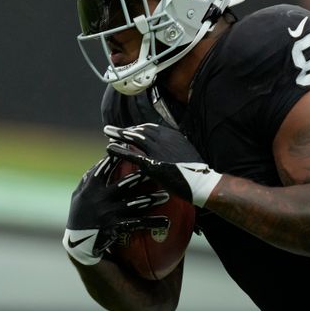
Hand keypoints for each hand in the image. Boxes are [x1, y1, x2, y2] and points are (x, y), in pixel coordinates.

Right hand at [63, 155, 169, 264]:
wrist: (77, 243)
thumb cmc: (80, 215)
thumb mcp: (79, 195)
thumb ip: (89, 178)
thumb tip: (102, 160)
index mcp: (90, 188)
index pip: (104, 169)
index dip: (116, 158)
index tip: (128, 147)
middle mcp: (99, 199)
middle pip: (124, 184)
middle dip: (140, 177)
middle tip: (155, 169)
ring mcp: (108, 213)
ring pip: (134, 204)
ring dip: (151, 199)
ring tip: (166, 196)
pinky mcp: (115, 227)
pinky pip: (137, 224)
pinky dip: (152, 222)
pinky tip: (166, 222)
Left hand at [104, 123, 221, 206]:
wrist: (203, 183)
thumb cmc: (197, 172)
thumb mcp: (186, 153)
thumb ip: (175, 148)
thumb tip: (167, 150)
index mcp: (173, 135)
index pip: (150, 128)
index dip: (136, 128)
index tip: (127, 131)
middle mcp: (164, 139)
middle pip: (139, 130)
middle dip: (124, 130)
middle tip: (111, 129)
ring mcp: (157, 150)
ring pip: (133, 138)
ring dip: (118, 134)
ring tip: (107, 132)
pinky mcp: (152, 164)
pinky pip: (131, 154)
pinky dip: (119, 150)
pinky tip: (109, 148)